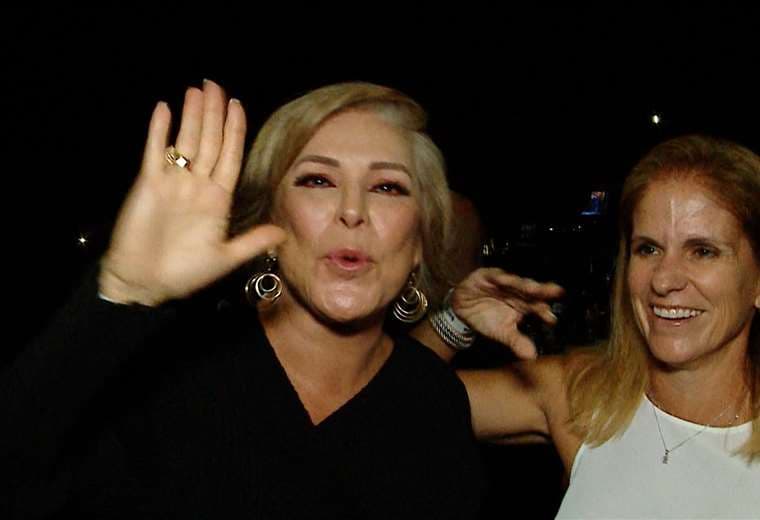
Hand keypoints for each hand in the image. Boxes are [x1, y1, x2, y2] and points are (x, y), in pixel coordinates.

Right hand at [99, 81, 285, 305]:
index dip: (234, 131)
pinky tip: (164, 109)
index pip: (230, 156)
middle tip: (216, 86)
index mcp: (217, 199)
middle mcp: (196, 185)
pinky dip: (158, 131)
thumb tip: (282, 234)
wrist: (145, 283)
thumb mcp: (225, 258)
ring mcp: (172, 182)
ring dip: (191, 115)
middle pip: (209, 142)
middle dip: (214, 114)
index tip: (238, 106)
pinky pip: (155, 152)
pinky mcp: (148, 184)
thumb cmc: (185, 273)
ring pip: (185, 141)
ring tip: (197, 90)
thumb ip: (252, 242)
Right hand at [450, 268, 563, 358]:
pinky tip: (503, 279)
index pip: (537, 307)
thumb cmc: (485, 318)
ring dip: (524, 284)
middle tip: (554, 292)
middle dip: (542, 291)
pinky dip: (499, 277)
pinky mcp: (488, 276)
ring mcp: (504, 282)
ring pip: (516, 281)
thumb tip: (531, 356)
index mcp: (523, 305)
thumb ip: (516, 342)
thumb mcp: (501, 332)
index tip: (551, 319)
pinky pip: (494, 275)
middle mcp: (516, 291)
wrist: (462, 310)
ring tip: (533, 288)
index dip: (544, 311)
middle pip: (532, 291)